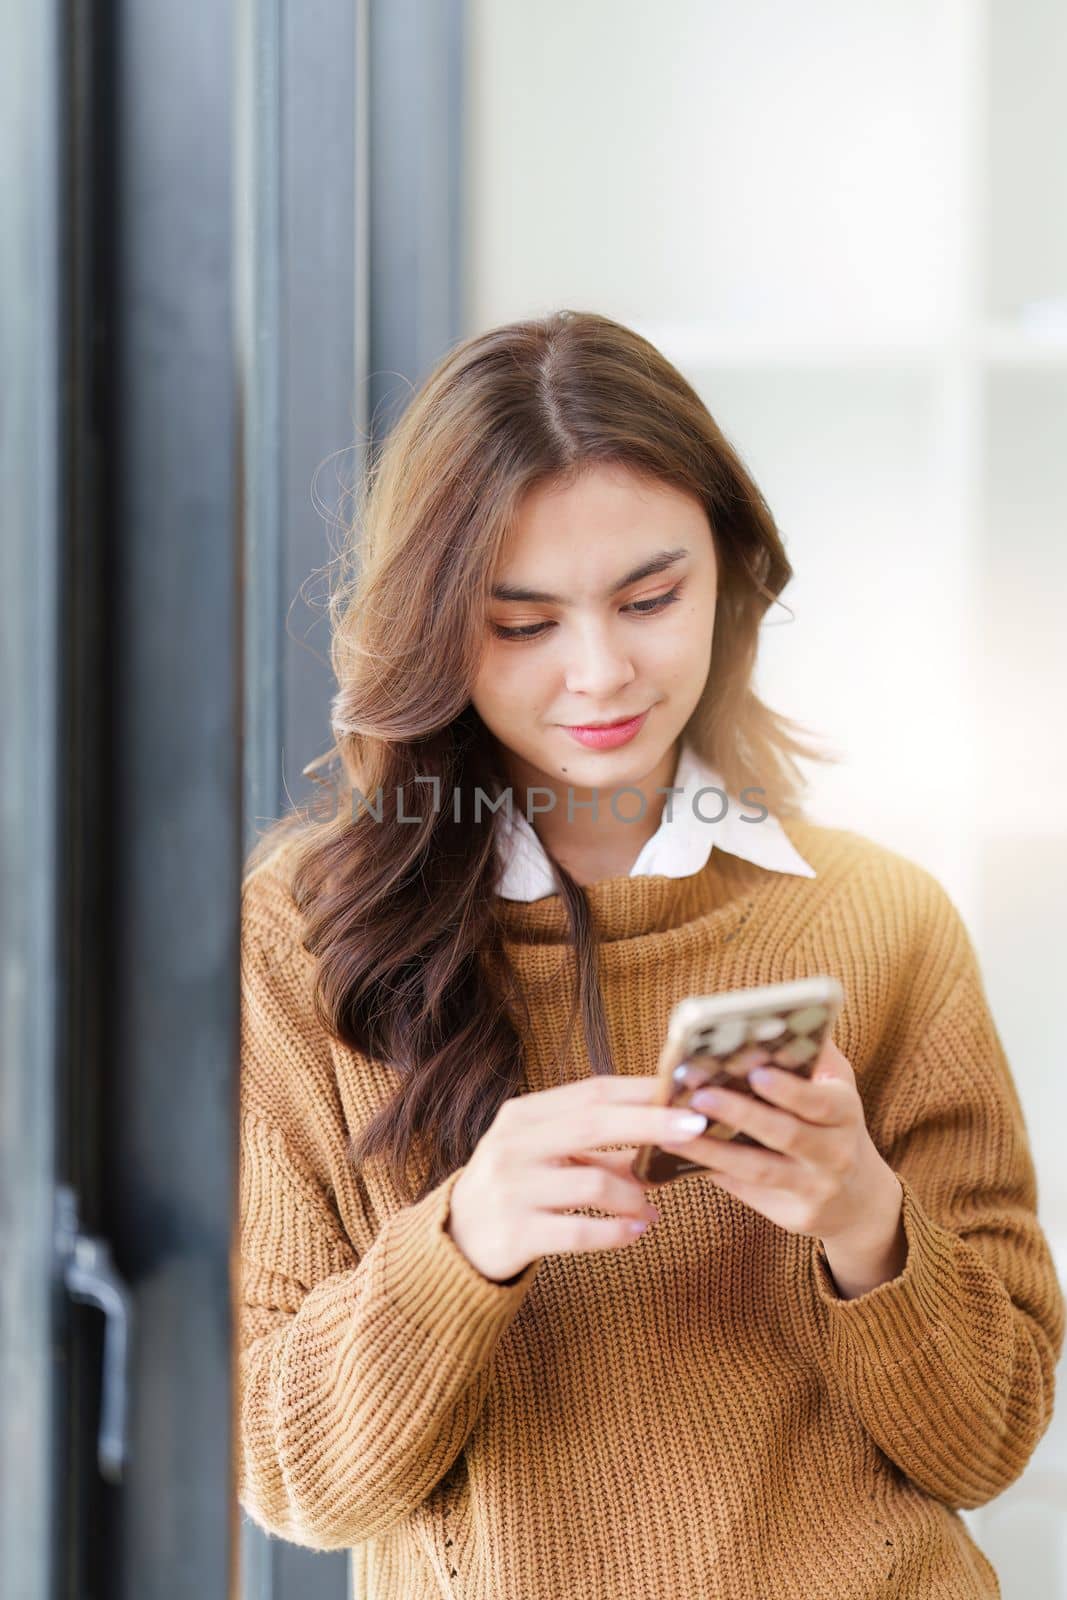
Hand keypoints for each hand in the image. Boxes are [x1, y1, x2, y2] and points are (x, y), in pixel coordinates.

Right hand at [446, 1074, 711, 1282]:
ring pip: (593, 1185)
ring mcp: (513, 1189)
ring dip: (635, 1196)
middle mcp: (514, 1145)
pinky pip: (581, 1233)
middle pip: (594, 1124)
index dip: (641, 1090)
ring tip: (652, 1207)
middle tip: (696, 1128)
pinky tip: (637, 1231)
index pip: (592, 1092)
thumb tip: (663, 1133)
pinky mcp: (516, 1234)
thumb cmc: (516, 1186)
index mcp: (524, 1115)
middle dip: (650, 1124)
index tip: (685, 1089)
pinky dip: (617, 1232)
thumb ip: (593, 1144)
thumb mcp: (543, 1153)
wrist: (456, 1239)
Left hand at [659, 1037, 904, 1260]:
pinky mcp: (793, 1215)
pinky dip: (713, 1171)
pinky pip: (747, 1191)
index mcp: (846, 1114)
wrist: (859, 1200)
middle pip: (786, 1134)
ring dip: (714, 1150)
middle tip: (700, 1095)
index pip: (821, 1102)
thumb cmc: (835, 1126)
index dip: (789, 1090)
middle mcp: (836, 1154)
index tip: (756, 1072)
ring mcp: (815, 1189)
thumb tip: (778, 1020)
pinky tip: (681, 1153)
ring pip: (759, 1169)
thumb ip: (813, 1055)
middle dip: (742, 1114)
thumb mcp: (838, 1089)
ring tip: (674, 1130)